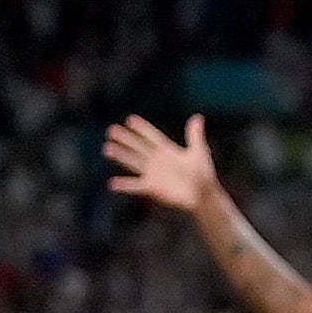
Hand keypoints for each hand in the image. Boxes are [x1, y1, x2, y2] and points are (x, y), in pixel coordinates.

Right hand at [103, 114, 221, 211]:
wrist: (204, 196)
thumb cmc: (204, 174)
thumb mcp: (199, 152)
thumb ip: (195, 135)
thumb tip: (198, 117)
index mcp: (168, 150)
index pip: (152, 136)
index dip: (142, 128)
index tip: (130, 119)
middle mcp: (157, 161)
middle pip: (138, 147)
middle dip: (126, 139)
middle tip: (111, 130)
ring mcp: (153, 174)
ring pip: (133, 162)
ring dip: (121, 156)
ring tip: (107, 148)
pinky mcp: (152, 187)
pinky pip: (135, 186)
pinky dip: (124, 185)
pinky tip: (112, 183)